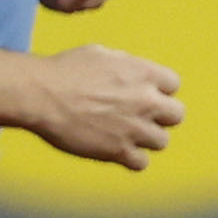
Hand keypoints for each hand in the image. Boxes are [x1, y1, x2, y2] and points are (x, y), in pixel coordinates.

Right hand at [31, 44, 184, 170]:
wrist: (41, 94)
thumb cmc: (65, 71)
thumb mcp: (101, 54)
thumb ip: (126, 66)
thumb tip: (135, 72)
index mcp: (143, 73)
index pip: (173, 84)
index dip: (158, 90)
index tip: (142, 93)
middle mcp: (145, 101)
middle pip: (176, 115)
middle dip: (160, 116)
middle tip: (139, 115)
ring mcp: (134, 128)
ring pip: (161, 141)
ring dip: (146, 139)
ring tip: (124, 134)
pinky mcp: (118, 151)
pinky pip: (141, 163)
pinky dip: (131, 159)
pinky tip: (116, 150)